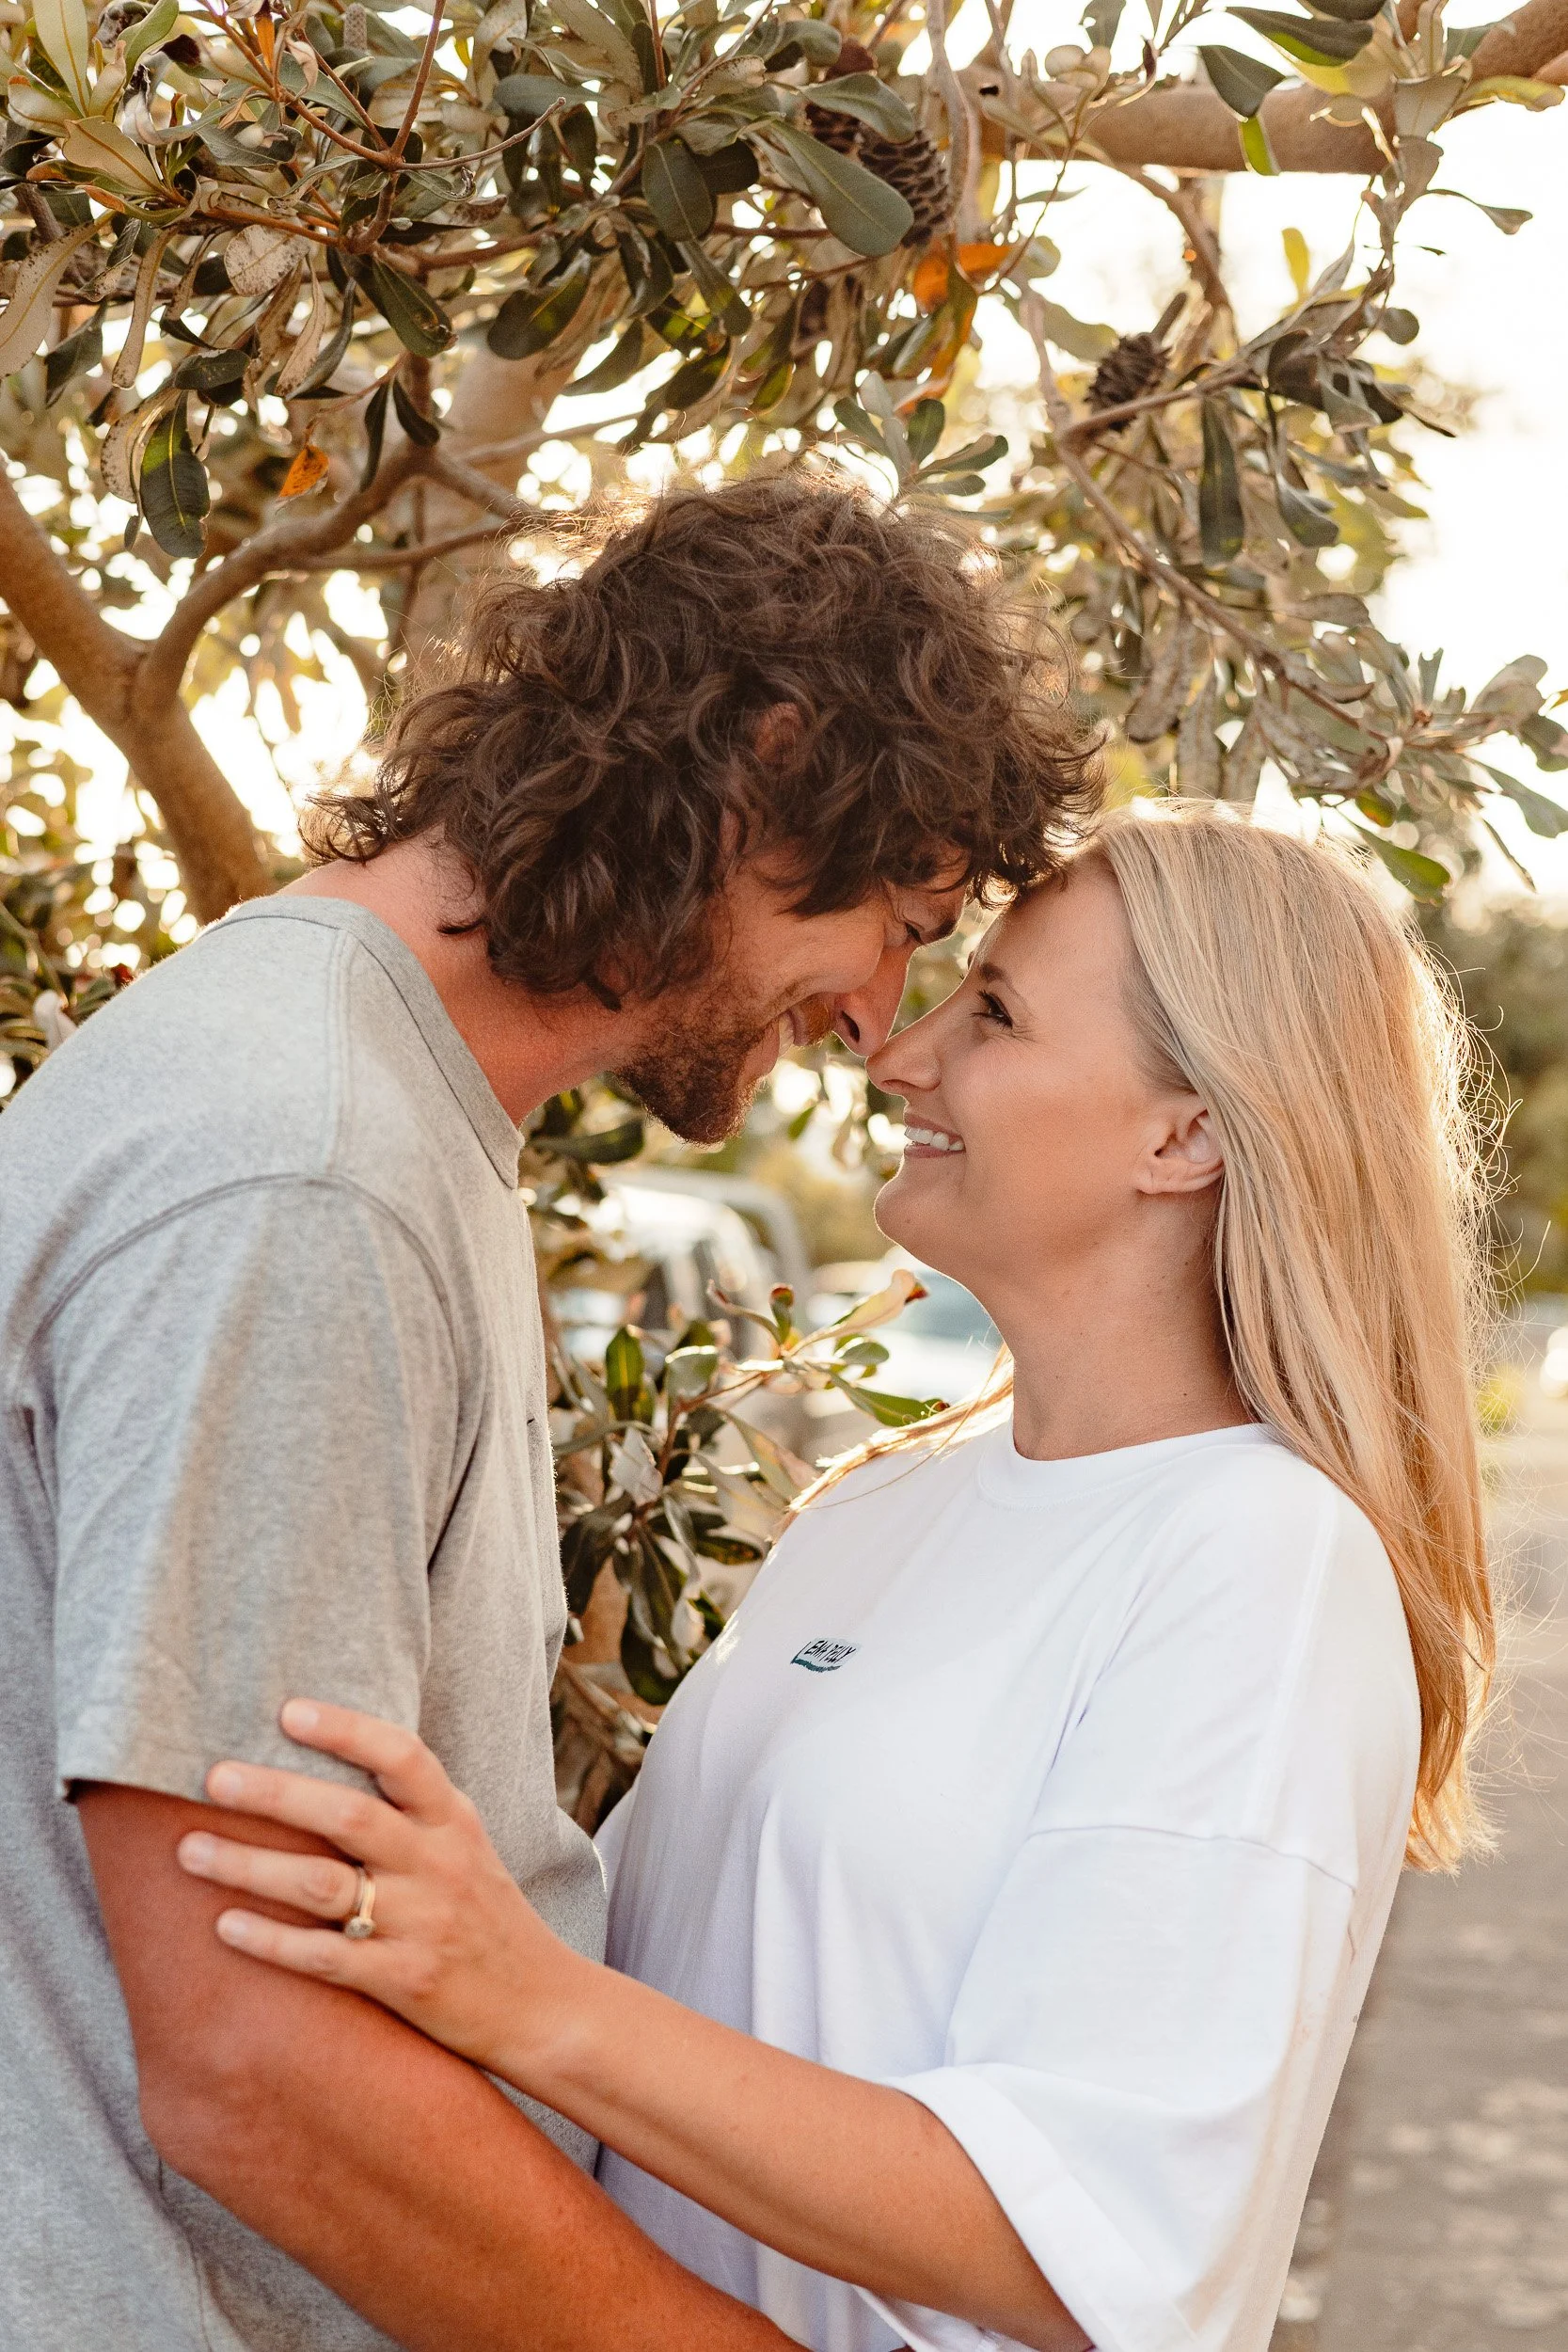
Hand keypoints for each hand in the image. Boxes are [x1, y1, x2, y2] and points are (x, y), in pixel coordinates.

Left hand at [175, 1699, 579, 2081]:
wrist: (542, 2006)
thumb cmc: (488, 1918)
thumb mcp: (466, 1847)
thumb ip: (413, 1811)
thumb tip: (328, 1763)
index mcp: (455, 1822)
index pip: (403, 1757)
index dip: (346, 1730)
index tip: (289, 1711)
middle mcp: (438, 1865)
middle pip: (347, 1816)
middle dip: (273, 1793)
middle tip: (213, 1777)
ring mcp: (421, 1924)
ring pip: (321, 1887)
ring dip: (247, 1866)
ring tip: (189, 1850)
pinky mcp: (404, 1982)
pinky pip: (322, 1958)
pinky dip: (269, 1941)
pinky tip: (224, 1926)